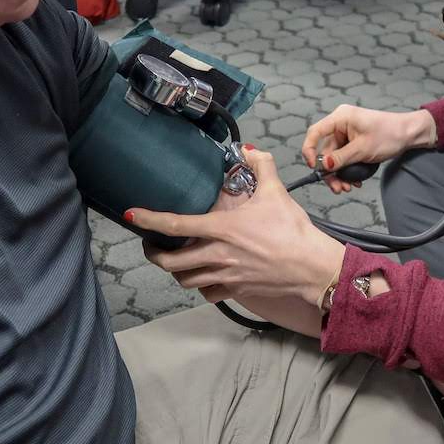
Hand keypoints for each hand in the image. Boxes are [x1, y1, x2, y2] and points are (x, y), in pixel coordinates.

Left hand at [128, 147, 345, 308]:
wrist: (312, 267)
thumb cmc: (293, 230)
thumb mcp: (276, 192)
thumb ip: (261, 166)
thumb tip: (250, 150)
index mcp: (221, 229)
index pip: (174, 224)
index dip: (148, 220)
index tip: (132, 215)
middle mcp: (217, 254)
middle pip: (170, 262)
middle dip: (154, 254)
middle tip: (151, 245)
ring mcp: (225, 275)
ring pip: (185, 279)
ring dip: (176, 271)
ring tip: (175, 259)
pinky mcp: (237, 289)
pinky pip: (208, 293)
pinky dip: (200, 287)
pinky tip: (203, 277)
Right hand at [301, 105, 436, 193]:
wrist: (409, 134)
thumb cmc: (390, 134)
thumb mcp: (363, 149)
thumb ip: (341, 158)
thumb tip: (323, 166)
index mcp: (340, 118)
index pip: (315, 132)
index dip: (309, 150)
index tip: (313, 167)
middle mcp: (341, 124)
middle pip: (325, 150)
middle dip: (331, 171)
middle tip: (337, 187)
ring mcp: (348, 134)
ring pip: (335, 157)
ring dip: (340, 174)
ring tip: (347, 187)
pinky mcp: (354, 142)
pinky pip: (344, 158)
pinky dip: (348, 170)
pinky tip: (354, 181)